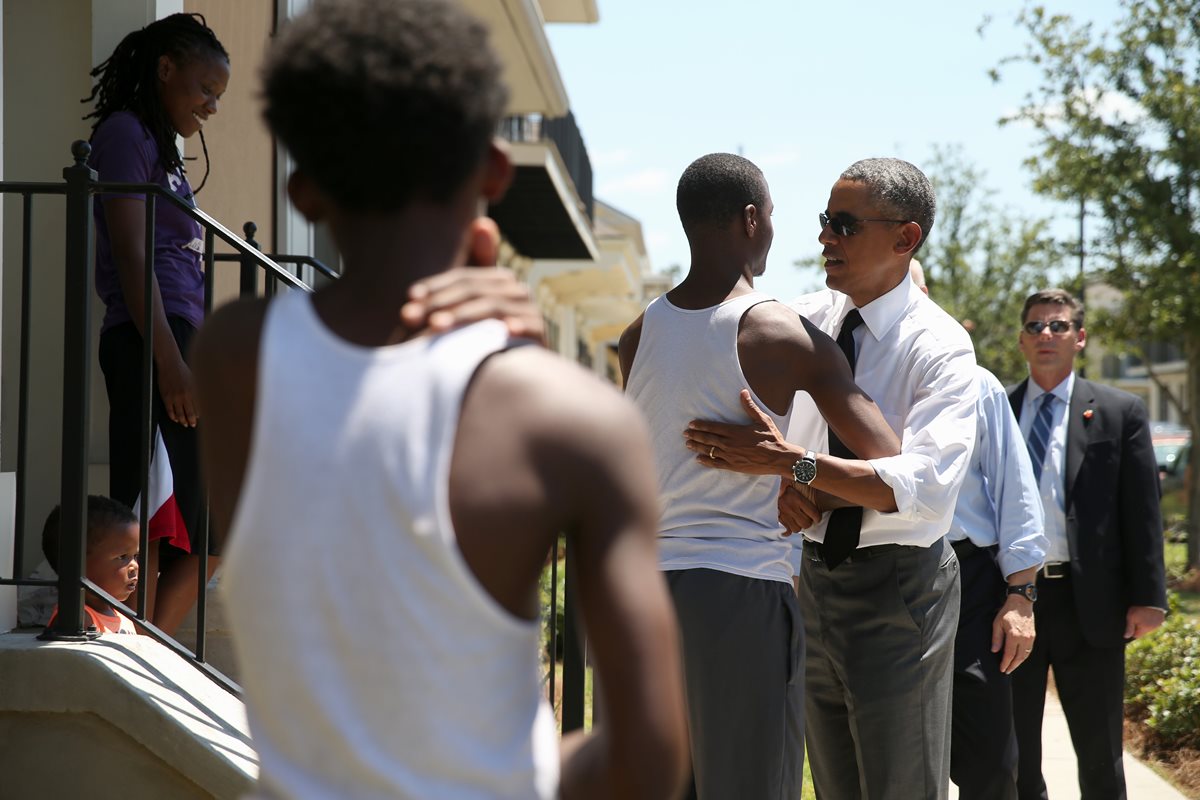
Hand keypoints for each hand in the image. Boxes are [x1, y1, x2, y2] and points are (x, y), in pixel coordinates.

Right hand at [157, 355, 197, 426]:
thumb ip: (198, 391)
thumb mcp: (195, 380)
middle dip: (192, 421)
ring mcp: (175, 397)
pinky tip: (174, 418)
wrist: (170, 364)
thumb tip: (202, 400)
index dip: (199, 415)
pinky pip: (169, 411)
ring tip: (184, 423)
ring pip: (180, 414)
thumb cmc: (183, 370)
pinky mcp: (166, 397)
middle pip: (190, 413)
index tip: (199, 418)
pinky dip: (172, 416)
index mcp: (194, 391)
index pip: (198, 408)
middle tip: (192, 424)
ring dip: (182, 420)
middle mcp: (186, 395)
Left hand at [400, 218, 545, 342]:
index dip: (434, 286)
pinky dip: (516, 327)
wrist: (519, 370)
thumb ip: (460, 281)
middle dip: (439, 303)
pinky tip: (500, 331)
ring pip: (491, 307)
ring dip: (461, 316)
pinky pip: (527, 327)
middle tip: (410, 317)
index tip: (409, 298)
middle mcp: (516, 290)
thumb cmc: (484, 338)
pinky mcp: (539, 333)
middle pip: (473, 290)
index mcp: (498, 279)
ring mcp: (529, 311)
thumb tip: (483, 222)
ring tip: (434, 327)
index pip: (462, 278)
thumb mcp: (469, 309)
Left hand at [684, 390, 797, 474]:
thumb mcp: (762, 420)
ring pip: (709, 451)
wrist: (779, 458)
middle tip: (684, 433)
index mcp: (735, 431)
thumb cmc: (771, 438)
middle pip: (708, 438)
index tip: (691, 424)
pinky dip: (706, 461)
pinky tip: (698, 459)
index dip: (701, 425)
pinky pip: (716, 464)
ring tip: (687, 444)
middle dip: (695, 435)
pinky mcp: (733, 466)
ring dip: (697, 447)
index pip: (713, 427)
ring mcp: (730, 456)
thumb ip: (750, 407)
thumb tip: (743, 392)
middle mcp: (729, 444)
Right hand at [778, 482, 820, 534]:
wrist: (766, 485)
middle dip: (809, 522)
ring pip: (797, 529)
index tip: (817, 517)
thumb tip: (816, 482)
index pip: (814, 514)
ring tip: (799, 520)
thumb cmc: (783, 480)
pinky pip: (786, 530)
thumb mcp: (795, 478)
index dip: (818, 517)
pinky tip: (790, 527)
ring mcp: (783, 514)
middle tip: (809, 518)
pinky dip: (788, 531)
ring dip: (799, 526)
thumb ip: (805, 481)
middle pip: (806, 523)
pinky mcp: (777, 518)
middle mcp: (790, 508)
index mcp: (797, 498)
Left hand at [992, 594, 1035, 673]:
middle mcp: (1024, 638)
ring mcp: (1030, 637)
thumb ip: (996, 638)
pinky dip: (1024, 656)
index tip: (1002, 669)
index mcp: (1014, 636)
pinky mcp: (1033, 635)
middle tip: (1006, 671)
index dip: (1005, 663)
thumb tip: (995, 651)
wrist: (1021, 603)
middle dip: (1012, 666)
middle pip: (1019, 657)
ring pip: (1025, 655)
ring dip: (1019, 662)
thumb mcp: (997, 623)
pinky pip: (1029, 649)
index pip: (1010, 654)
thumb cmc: (1007, 612)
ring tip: (1012, 666)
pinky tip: (1019, 657)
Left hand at [1124, 605, 1165, 638]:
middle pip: (1143, 631)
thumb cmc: (1139, 608)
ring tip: (1143, 614)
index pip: (1137, 635)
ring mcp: (1158, 624)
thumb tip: (1126, 636)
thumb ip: (1129, 628)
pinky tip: (1149, 613)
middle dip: (1139, 626)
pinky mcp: (1162, 619)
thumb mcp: (1131, 617)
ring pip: (1149, 626)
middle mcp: (1152, 628)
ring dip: (1146, 623)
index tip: (1130, 625)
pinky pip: (1155, 622)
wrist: (1150, 599)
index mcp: (1144, 629)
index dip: (1132, 631)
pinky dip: (1152, 619)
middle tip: (1136, 617)